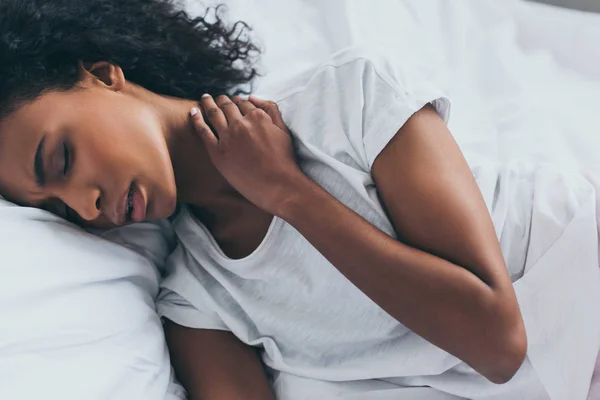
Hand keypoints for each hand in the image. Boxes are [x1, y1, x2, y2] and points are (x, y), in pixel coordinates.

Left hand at [190, 94, 304, 214]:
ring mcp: (228, 138)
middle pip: (227, 106)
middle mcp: (241, 124)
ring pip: (213, 113)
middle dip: (222, 100)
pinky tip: (193, 112)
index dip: (238, 101)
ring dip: (208, 103)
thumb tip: (253, 97)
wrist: (278, 185)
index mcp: (257, 116)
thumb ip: (270, 109)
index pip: (243, 102)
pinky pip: (203, 131)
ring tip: (205, 99)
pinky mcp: (218, 152)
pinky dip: (196, 119)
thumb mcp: (283, 129)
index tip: (234, 102)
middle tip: (217, 98)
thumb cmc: (284, 159)